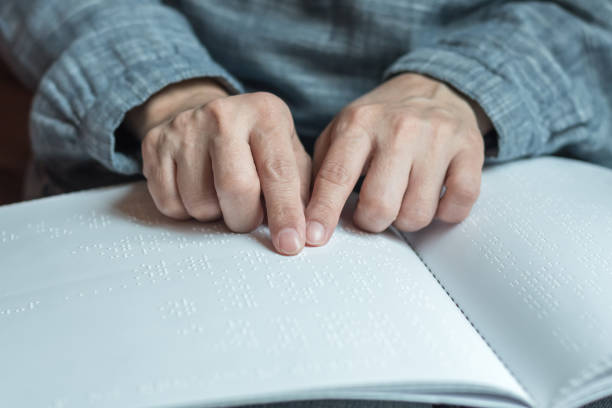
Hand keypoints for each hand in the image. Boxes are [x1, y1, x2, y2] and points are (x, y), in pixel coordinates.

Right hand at [124, 79, 311, 254]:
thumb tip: (309, 231)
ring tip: (221, 196)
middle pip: (235, 189)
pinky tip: (196, 190)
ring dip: (215, 214)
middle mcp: (223, 114)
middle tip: (248, 217)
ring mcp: (184, 127)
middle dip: (245, 218)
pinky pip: (169, 204)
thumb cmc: (255, 144)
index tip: (291, 245)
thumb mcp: (288, 153)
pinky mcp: (154, 143)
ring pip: (200, 203)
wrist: (203, 113)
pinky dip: (186, 212)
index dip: (286, 214)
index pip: (279, 172)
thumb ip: (303, 189)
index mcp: (265, 113)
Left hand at [305, 73, 491, 244]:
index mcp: (359, 123)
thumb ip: (322, 169)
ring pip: (418, 212)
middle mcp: (399, 128)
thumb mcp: (342, 131)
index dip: (324, 212)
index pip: (336, 176)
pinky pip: (458, 205)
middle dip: (373, 222)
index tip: (314, 238)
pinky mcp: (470, 149)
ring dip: (407, 218)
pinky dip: (445, 213)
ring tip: (404, 198)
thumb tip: (305, 215)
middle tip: (374, 212)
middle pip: (380, 205)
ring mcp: (438, 138)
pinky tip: (435, 197)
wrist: (434, 88)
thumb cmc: (381, 120)